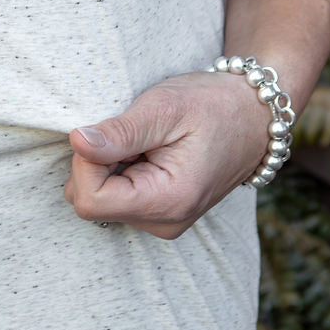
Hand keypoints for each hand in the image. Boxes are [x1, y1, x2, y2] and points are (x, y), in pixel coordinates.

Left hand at [63, 71, 273, 238]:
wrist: (253, 116)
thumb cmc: (213, 105)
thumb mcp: (165, 107)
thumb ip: (119, 132)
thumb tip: (76, 142)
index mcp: (168, 202)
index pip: (90, 200)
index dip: (86, 162)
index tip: (112, 132)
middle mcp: (165, 223)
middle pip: (90, 202)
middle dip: (96, 163)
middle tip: (133, 134)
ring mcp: (162, 222)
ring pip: (99, 199)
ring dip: (108, 165)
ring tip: (144, 141)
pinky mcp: (159, 213)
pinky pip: (114, 197)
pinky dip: (119, 171)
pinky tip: (145, 151)